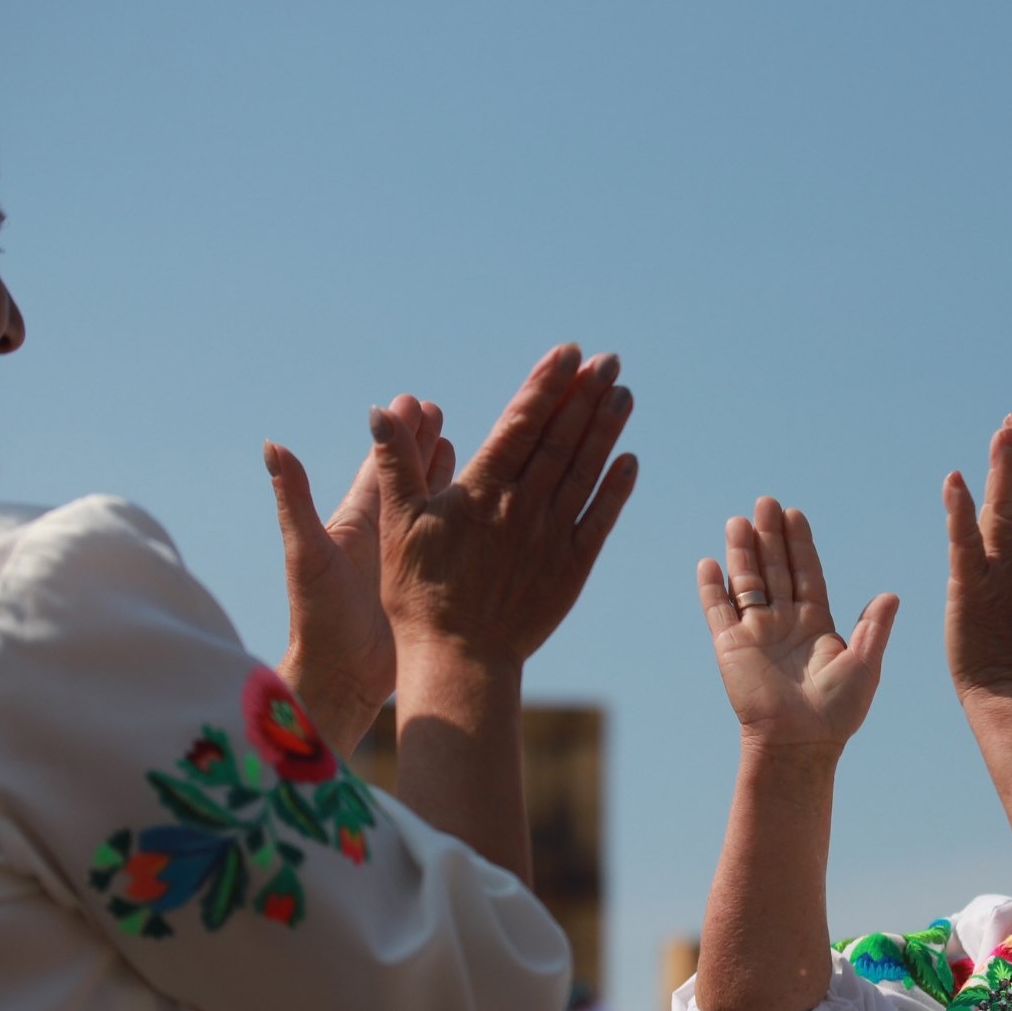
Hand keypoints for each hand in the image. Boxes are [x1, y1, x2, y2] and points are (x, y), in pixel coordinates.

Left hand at [267, 403, 453, 753]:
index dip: (397, 433)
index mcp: (357, 520)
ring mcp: (406, 558)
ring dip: (443, 476)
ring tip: (461, 446)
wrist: (341, 678)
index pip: (381, 465)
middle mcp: (382, 534)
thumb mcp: (306, 552)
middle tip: (439, 411)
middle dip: (422, 443)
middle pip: (406, 476)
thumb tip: (272, 445)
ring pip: (428, 505)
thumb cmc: (320, 619)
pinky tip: (479, 510)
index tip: (414, 400)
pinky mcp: (425, 582)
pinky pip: (447, 541)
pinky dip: (461, 519)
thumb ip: (294, 499)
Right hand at [373, 345, 637, 667]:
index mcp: (482, 491)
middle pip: (560, 439)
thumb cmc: (419, 591)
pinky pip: (599, 520)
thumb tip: (383, 410)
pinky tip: (628, 460)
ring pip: (585, 472)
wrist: (458, 657)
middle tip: (608, 361)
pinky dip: (615, 488)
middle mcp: (523, 507)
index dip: (546, 386)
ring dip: (606, 430)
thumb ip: (397, 462)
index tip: (569, 353)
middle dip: (585, 395)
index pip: (521, 424)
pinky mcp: (571, 568)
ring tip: (623, 394)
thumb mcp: (398, 522)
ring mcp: (551, 537)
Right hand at [696, 497, 898, 756]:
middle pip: (775, 569)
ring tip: (739, 520)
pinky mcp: (731, 647)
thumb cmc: (837, 711)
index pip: (807, 573)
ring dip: (742, 552)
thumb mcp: (864, 665)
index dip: (800, 544)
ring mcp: (756, 632)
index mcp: (817, 623)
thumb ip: (873, 629)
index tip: (795, 514)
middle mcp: (785, 622)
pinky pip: (719, 611)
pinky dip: (713, 588)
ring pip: (747, 582)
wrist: (800, 743)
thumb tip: (891, 595)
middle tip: (766, 502)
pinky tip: (710, 562)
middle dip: (770, 536)